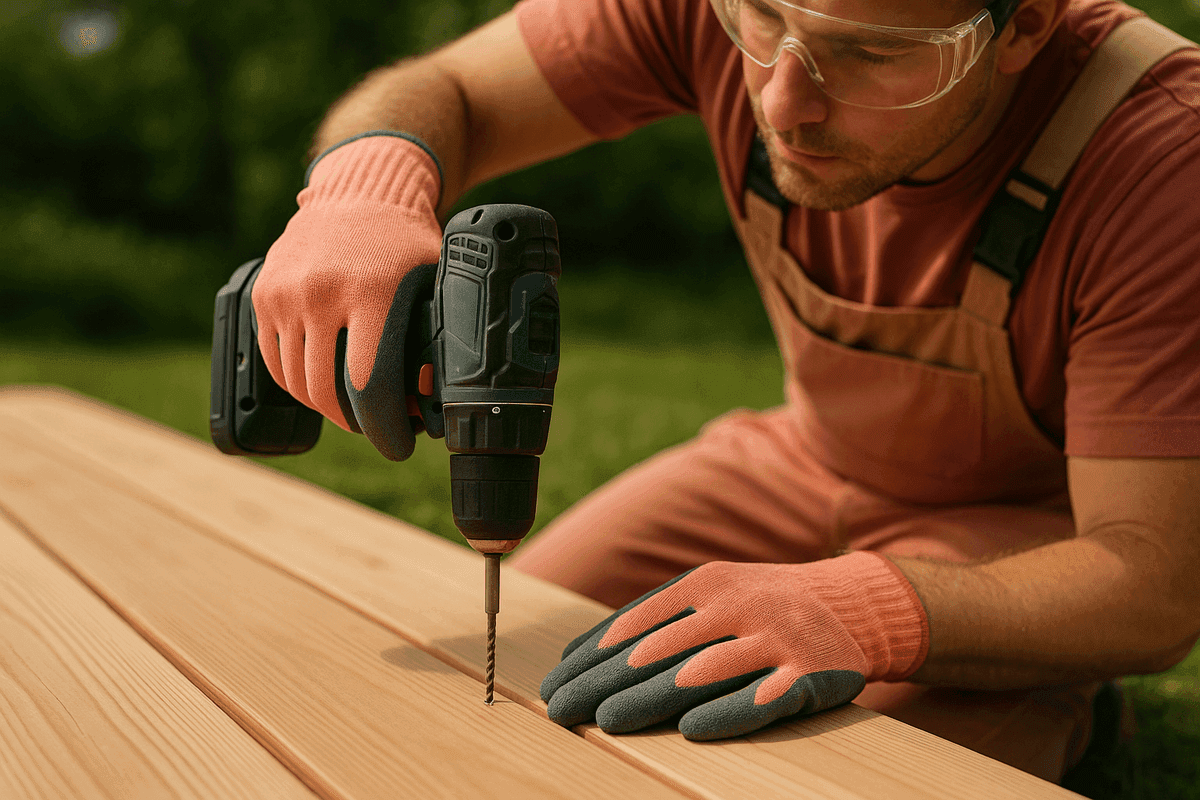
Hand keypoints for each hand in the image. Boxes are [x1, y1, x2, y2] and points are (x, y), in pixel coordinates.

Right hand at [251, 132, 442, 459]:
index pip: (368, 384)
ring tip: (349, 409)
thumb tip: (443, 396)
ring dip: (322, 405)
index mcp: (371, 293)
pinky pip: (273, 358)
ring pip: (297, 380)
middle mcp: (322, 292)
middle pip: (327, 390)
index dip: (383, 426)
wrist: (360, 192)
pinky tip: (318, 386)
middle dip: (353, 422)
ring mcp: (287, 293)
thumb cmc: (406, 244)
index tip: (398, 443)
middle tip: (374, 429)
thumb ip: (436, 334)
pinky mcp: (264, 294)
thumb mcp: (433, 283)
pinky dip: (294, 382)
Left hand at [540, 552, 927, 739]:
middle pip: (659, 650)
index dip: (591, 657)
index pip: (636, 623)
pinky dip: (727, 712)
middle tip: (563, 710)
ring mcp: (777, 637)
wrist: (851, 604)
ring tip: (608, 719)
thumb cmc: (760, 606)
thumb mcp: (710, 595)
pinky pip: (764, 697)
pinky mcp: (811, 673)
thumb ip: (654, 619)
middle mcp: (739, 605)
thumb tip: (582, 651)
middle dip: (604, 682)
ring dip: (651, 698)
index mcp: (705, 584)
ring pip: (705, 671)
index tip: (556, 685)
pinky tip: (692, 729)